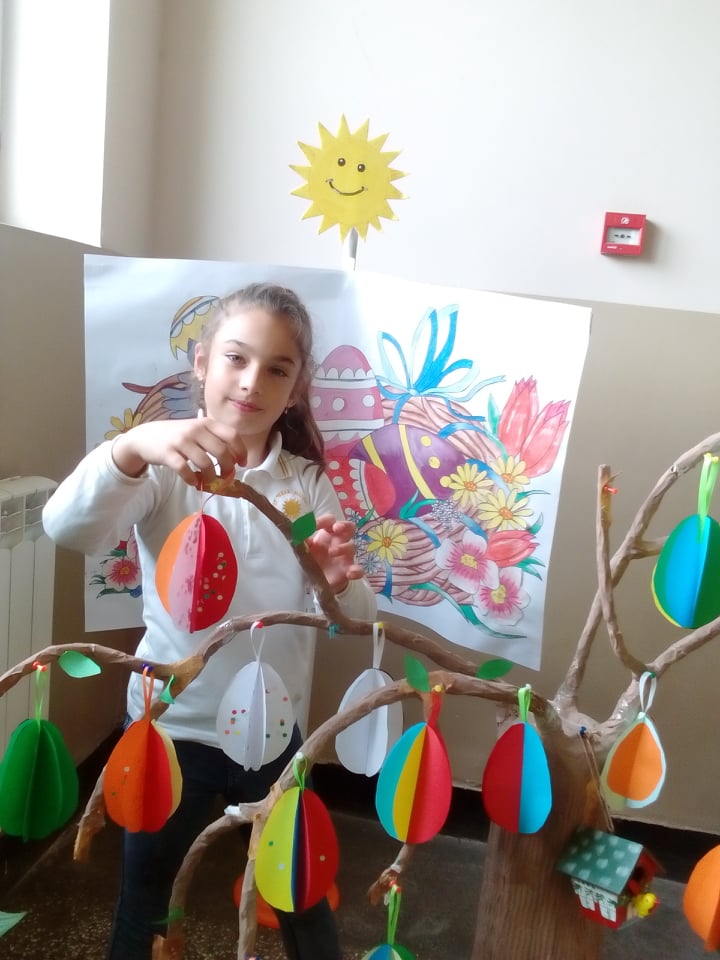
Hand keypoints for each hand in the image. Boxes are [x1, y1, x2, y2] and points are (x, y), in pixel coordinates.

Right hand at [111, 418, 246, 487]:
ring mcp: (181, 441)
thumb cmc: (177, 436)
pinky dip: (192, 479)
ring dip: (211, 477)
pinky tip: (192, 482)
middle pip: (222, 451)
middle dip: (228, 468)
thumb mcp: (196, 430)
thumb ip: (214, 439)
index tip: (242, 463)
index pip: (232, 435)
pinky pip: (185, 470)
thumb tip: (235, 459)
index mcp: (206, 423)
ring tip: (208, 482)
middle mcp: (195, 430)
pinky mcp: (168, 454)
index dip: (241, 451)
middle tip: (226, 476)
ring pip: (206, 463)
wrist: (145, 437)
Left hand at [307, 515, 364, 592]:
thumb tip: (296, 532)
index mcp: (327, 535)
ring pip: (351, 546)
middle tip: (336, 528)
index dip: (325, 520)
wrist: (316, 584)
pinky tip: (350, 573)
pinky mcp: (348, 571)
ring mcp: (345, 557)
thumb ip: (300, 540)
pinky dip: (356, 571)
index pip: (330, 521)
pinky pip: (358, 570)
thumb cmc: (311, 561)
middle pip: (349, 527)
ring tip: (331, 553)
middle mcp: (338, 543)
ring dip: (343, 547)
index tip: (315, 525)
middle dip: (344, 525)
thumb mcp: (303, 549)